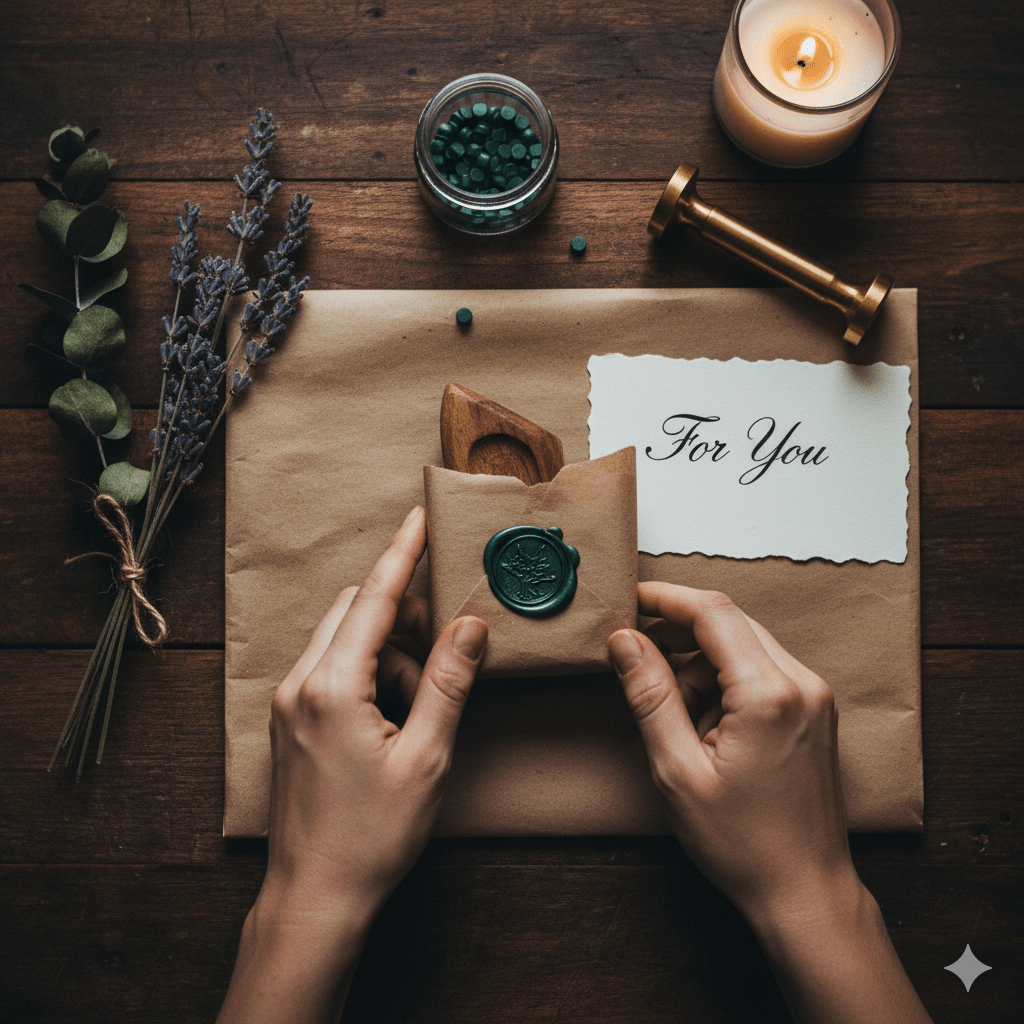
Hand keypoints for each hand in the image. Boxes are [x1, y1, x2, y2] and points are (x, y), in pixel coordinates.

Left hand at [261, 504, 487, 924]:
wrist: (315, 894)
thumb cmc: (371, 835)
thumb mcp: (426, 756)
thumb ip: (448, 682)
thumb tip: (470, 626)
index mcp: (331, 688)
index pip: (373, 598)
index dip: (402, 553)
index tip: (420, 517)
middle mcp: (299, 684)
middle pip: (353, 611)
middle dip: (400, 615)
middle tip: (443, 641)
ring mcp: (288, 702)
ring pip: (344, 641)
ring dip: (387, 654)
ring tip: (417, 711)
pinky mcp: (290, 719)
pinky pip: (332, 670)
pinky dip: (368, 676)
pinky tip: (394, 720)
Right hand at [608, 583, 932, 1023]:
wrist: (805, 892)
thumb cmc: (743, 844)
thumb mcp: (678, 770)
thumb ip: (650, 695)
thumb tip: (625, 640)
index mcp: (769, 694)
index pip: (713, 612)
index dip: (665, 598)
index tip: (630, 598)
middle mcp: (802, 684)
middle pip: (730, 623)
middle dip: (679, 633)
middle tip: (637, 657)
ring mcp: (815, 697)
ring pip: (744, 646)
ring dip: (702, 665)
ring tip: (678, 719)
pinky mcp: (815, 711)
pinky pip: (763, 670)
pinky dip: (726, 682)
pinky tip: (706, 724)